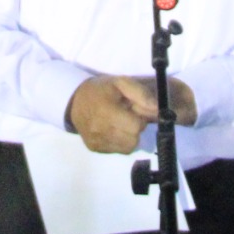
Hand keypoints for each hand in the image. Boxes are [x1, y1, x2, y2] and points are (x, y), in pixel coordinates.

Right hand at [67, 76, 196, 153]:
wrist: (75, 101)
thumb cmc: (101, 90)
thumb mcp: (121, 83)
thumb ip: (141, 94)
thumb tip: (158, 108)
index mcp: (106, 111)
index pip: (136, 126)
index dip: (140, 119)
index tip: (134, 111)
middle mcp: (100, 130)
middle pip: (133, 139)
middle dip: (135, 129)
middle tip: (128, 117)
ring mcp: (97, 141)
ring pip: (128, 147)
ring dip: (130, 137)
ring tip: (122, 124)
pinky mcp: (95, 148)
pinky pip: (118, 150)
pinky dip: (121, 142)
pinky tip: (114, 130)